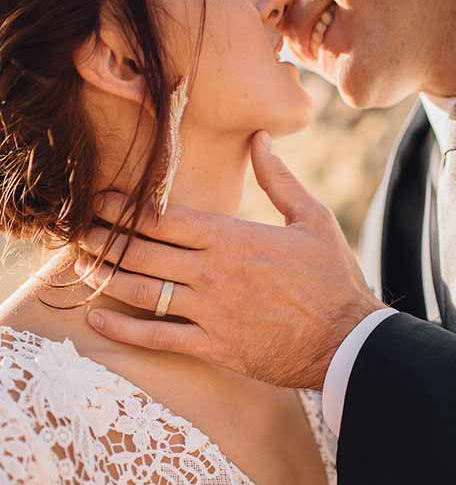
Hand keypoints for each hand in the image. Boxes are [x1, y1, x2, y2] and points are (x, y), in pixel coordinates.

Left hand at [78, 131, 385, 388]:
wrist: (347, 340)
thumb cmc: (332, 278)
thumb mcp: (313, 219)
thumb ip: (280, 179)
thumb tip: (261, 138)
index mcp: (232, 237)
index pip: (164, 218)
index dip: (125, 209)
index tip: (99, 202)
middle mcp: (213, 272)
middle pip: (143, 251)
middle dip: (105, 239)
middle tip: (78, 232)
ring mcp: (210, 311)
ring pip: (144, 291)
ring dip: (106, 276)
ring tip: (80, 266)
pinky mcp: (213, 346)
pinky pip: (158, 338)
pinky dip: (124, 331)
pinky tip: (97, 320)